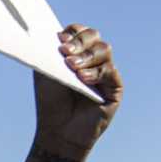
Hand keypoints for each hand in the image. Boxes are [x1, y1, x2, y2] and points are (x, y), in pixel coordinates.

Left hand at [22, 25, 122, 161]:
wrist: (59, 130)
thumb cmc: (51, 101)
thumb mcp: (45, 72)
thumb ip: (49, 52)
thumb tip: (54, 33)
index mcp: (76, 51)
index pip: (80, 31)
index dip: (73, 31)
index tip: (60, 40)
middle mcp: (93, 59)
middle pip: (94, 36)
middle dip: (80, 41)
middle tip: (65, 52)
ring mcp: (105, 71)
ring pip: (104, 50)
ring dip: (86, 56)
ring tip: (72, 67)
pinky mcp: (115, 87)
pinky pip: (109, 71)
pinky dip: (95, 73)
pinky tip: (83, 79)